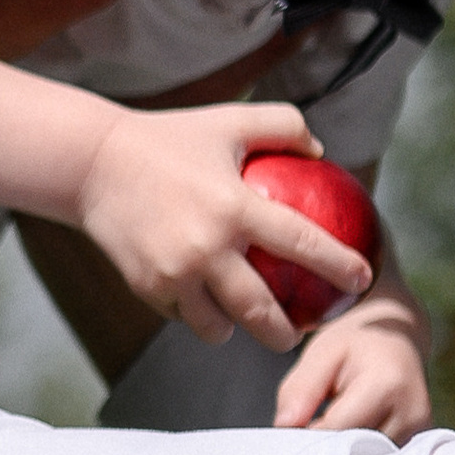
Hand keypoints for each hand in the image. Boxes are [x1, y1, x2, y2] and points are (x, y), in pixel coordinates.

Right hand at [74, 102, 372, 352]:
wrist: (92, 163)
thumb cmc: (169, 138)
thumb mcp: (230, 120)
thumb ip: (283, 126)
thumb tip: (320, 153)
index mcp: (235, 207)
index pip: (304, 244)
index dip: (340, 266)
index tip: (362, 280)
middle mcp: (207, 247)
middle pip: (262, 312)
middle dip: (284, 334)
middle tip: (296, 334)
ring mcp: (174, 273)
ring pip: (218, 327)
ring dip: (235, 331)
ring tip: (245, 324)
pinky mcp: (147, 286)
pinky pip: (183, 316)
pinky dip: (196, 314)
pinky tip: (204, 306)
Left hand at [273, 289, 432, 440]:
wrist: (400, 340)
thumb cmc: (356, 344)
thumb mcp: (322, 352)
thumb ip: (301, 389)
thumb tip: (285, 426)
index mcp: (386, 385)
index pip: (336, 430)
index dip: (306, 436)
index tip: (290, 431)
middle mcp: (411, 413)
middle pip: (353, 452)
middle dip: (324, 450)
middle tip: (307, 431)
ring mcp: (419, 433)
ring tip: (331, 430)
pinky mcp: (417, 444)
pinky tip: (350, 437)